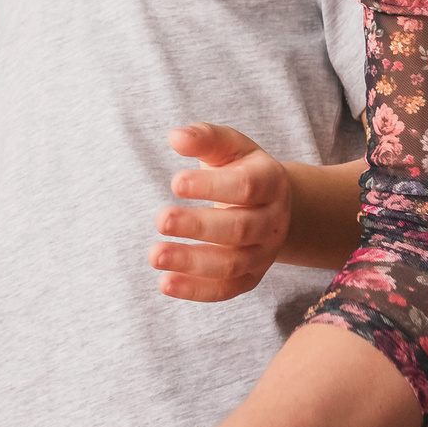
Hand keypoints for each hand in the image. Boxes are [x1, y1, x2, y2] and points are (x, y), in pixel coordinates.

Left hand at [150, 124, 290, 301]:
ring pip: (231, 264)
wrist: (273, 206)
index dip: (211, 186)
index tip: (175, 182)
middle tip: (160, 220)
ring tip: (154, 255)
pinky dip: (195, 290)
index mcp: (271, 182)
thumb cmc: (242, 170)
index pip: (246, 187)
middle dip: (198, 226)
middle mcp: (272, 221)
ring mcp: (263, 254)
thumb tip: (175, 137)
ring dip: (191, 262)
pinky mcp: (250, 279)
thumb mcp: (230, 147)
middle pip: (239, 229)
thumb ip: (205, 138)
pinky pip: (225, 290)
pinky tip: (165, 283)